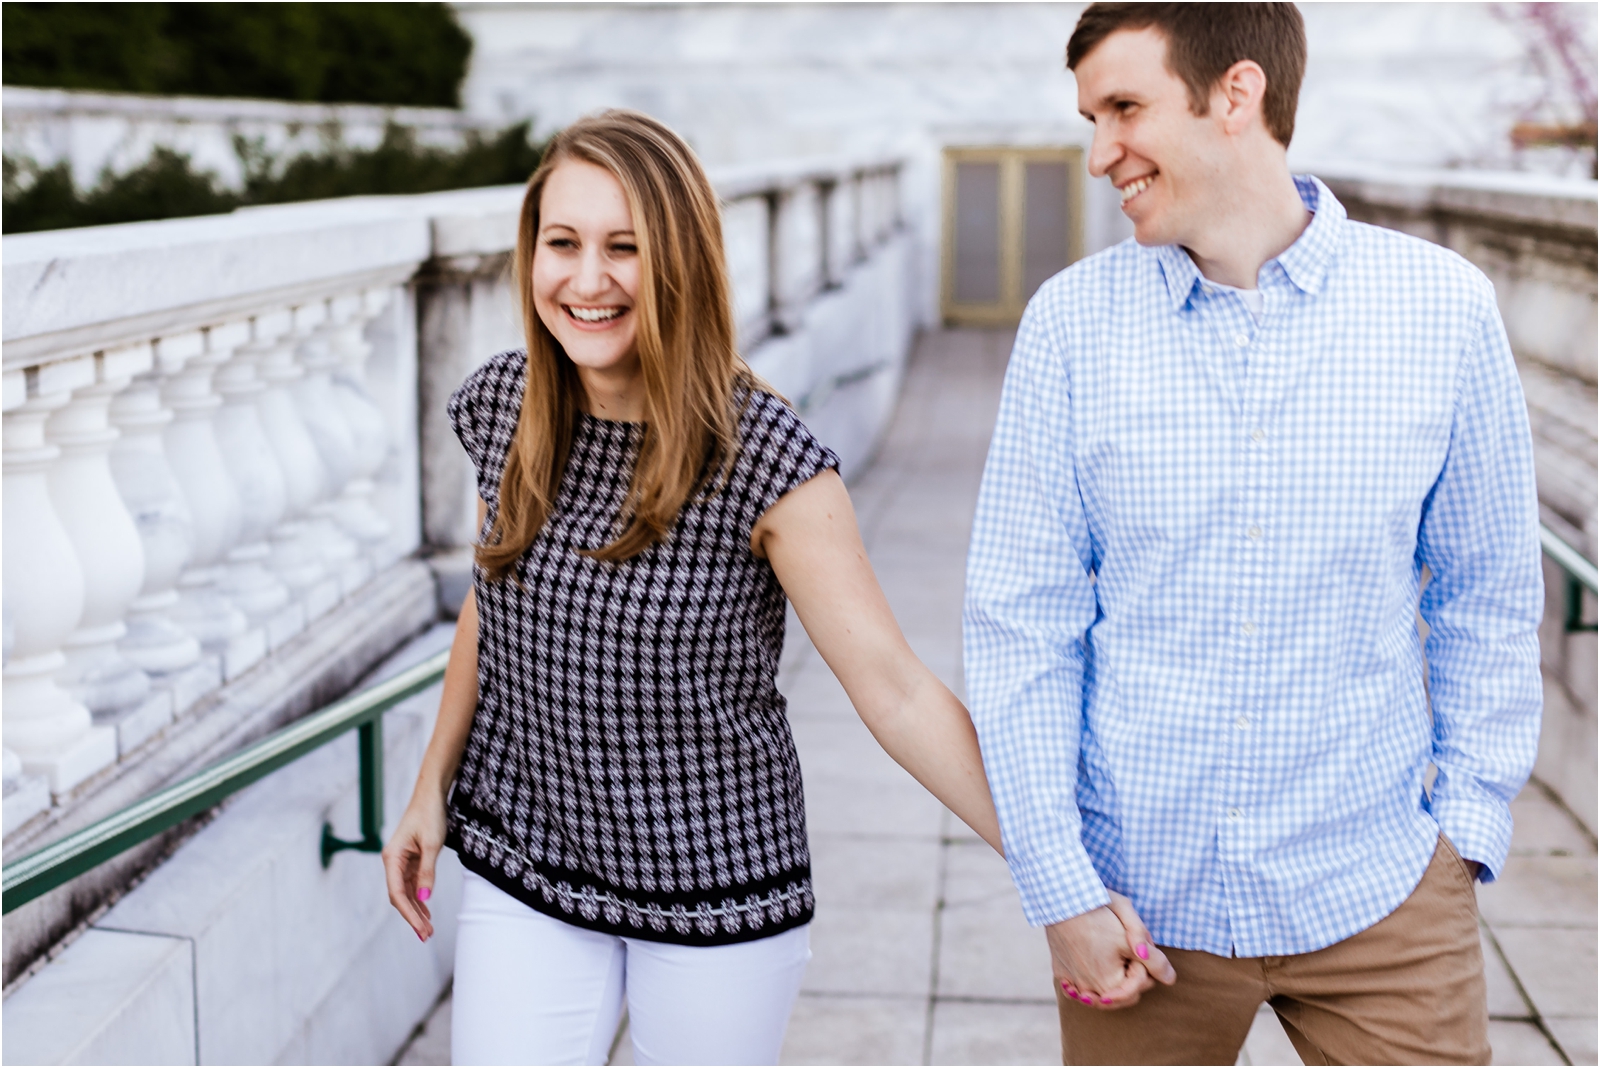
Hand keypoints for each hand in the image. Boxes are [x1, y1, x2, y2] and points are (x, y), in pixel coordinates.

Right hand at [382, 791, 446, 941]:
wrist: (431, 794)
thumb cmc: (430, 815)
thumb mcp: (432, 844)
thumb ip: (427, 872)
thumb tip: (424, 899)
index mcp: (392, 858)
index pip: (397, 894)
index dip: (409, 914)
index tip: (421, 930)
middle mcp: (393, 862)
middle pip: (400, 897)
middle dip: (412, 918)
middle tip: (426, 936)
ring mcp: (401, 862)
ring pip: (406, 893)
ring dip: (416, 911)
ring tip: (427, 930)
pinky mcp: (410, 860)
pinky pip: (412, 884)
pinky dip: (419, 899)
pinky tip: (426, 913)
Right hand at [1047, 891, 1176, 1009]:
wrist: (1061, 899)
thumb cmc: (1098, 910)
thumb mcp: (1131, 929)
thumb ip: (1154, 958)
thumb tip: (1171, 980)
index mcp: (1111, 982)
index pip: (1142, 984)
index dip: (1145, 964)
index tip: (1137, 945)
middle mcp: (1091, 990)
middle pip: (1124, 994)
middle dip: (1131, 977)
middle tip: (1128, 951)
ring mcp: (1073, 983)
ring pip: (1101, 996)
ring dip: (1111, 986)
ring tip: (1116, 965)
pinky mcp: (1061, 974)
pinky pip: (1077, 990)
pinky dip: (1086, 986)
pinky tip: (1091, 972)